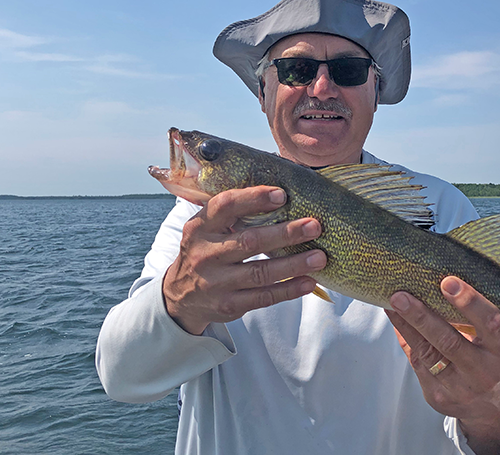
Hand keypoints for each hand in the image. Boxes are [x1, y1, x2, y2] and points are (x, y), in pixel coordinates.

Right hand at [163, 186, 326, 334]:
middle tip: (314, 226)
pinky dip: (289, 290)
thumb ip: (234, 212)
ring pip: (260, 272)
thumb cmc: (206, 251)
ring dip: (294, 264)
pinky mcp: (228, 306)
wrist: (180, 296)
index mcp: (199, 227)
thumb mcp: (207, 228)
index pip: (225, 206)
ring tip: (319, 257)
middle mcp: (205, 254)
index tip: (282, 195)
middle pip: (249, 241)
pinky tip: (309, 282)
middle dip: (285, 233)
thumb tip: (281, 192)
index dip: (253, 199)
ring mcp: (216, 283)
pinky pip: (264, 298)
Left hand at [385, 277, 499, 454]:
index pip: (491, 324)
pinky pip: (417, 363)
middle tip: (400, 296)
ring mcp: (459, 389)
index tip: (448, 282)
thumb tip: (441, 282)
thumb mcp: (496, 341)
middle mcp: (484, 373)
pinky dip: (405, 339)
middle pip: (449, 342)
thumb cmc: (492, 360)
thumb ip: (477, 319)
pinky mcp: (438, 397)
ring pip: (426, 353)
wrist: (493, 409)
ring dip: (405, 326)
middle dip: (422, 317)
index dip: (471, 303)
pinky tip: (396, 320)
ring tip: (391, 304)